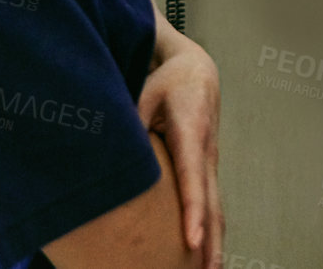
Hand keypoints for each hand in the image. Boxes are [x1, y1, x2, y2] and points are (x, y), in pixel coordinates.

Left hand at [137, 29, 222, 266]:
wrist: (197, 71)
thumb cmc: (169, 83)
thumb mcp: (145, 93)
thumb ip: (130, 119)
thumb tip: (107, 147)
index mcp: (191, 132)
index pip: (192, 179)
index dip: (192, 212)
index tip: (190, 242)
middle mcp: (206, 152)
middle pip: (211, 202)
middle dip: (210, 240)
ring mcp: (210, 162)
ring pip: (216, 207)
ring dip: (216, 242)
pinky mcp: (206, 168)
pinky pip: (212, 202)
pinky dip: (213, 230)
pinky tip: (207, 253)